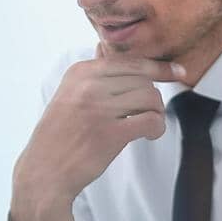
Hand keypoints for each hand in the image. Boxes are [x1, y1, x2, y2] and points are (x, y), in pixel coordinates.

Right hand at [8, 45, 182, 220]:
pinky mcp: (110, 133)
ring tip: (148, 125)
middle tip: (150, 113)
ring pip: (150, 97)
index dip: (158, 67)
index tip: (177, 71)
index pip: (130, 62)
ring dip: (156, 113)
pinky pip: (150, 120)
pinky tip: (150, 135)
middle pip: (143, 79)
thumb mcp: (68, 95)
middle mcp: (89, 85)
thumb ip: (90, 73)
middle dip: (153, 97)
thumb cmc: (59, 135)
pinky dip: (157, 128)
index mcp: (80, 71)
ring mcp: (99, 108)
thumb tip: (102, 47)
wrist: (43, 173)